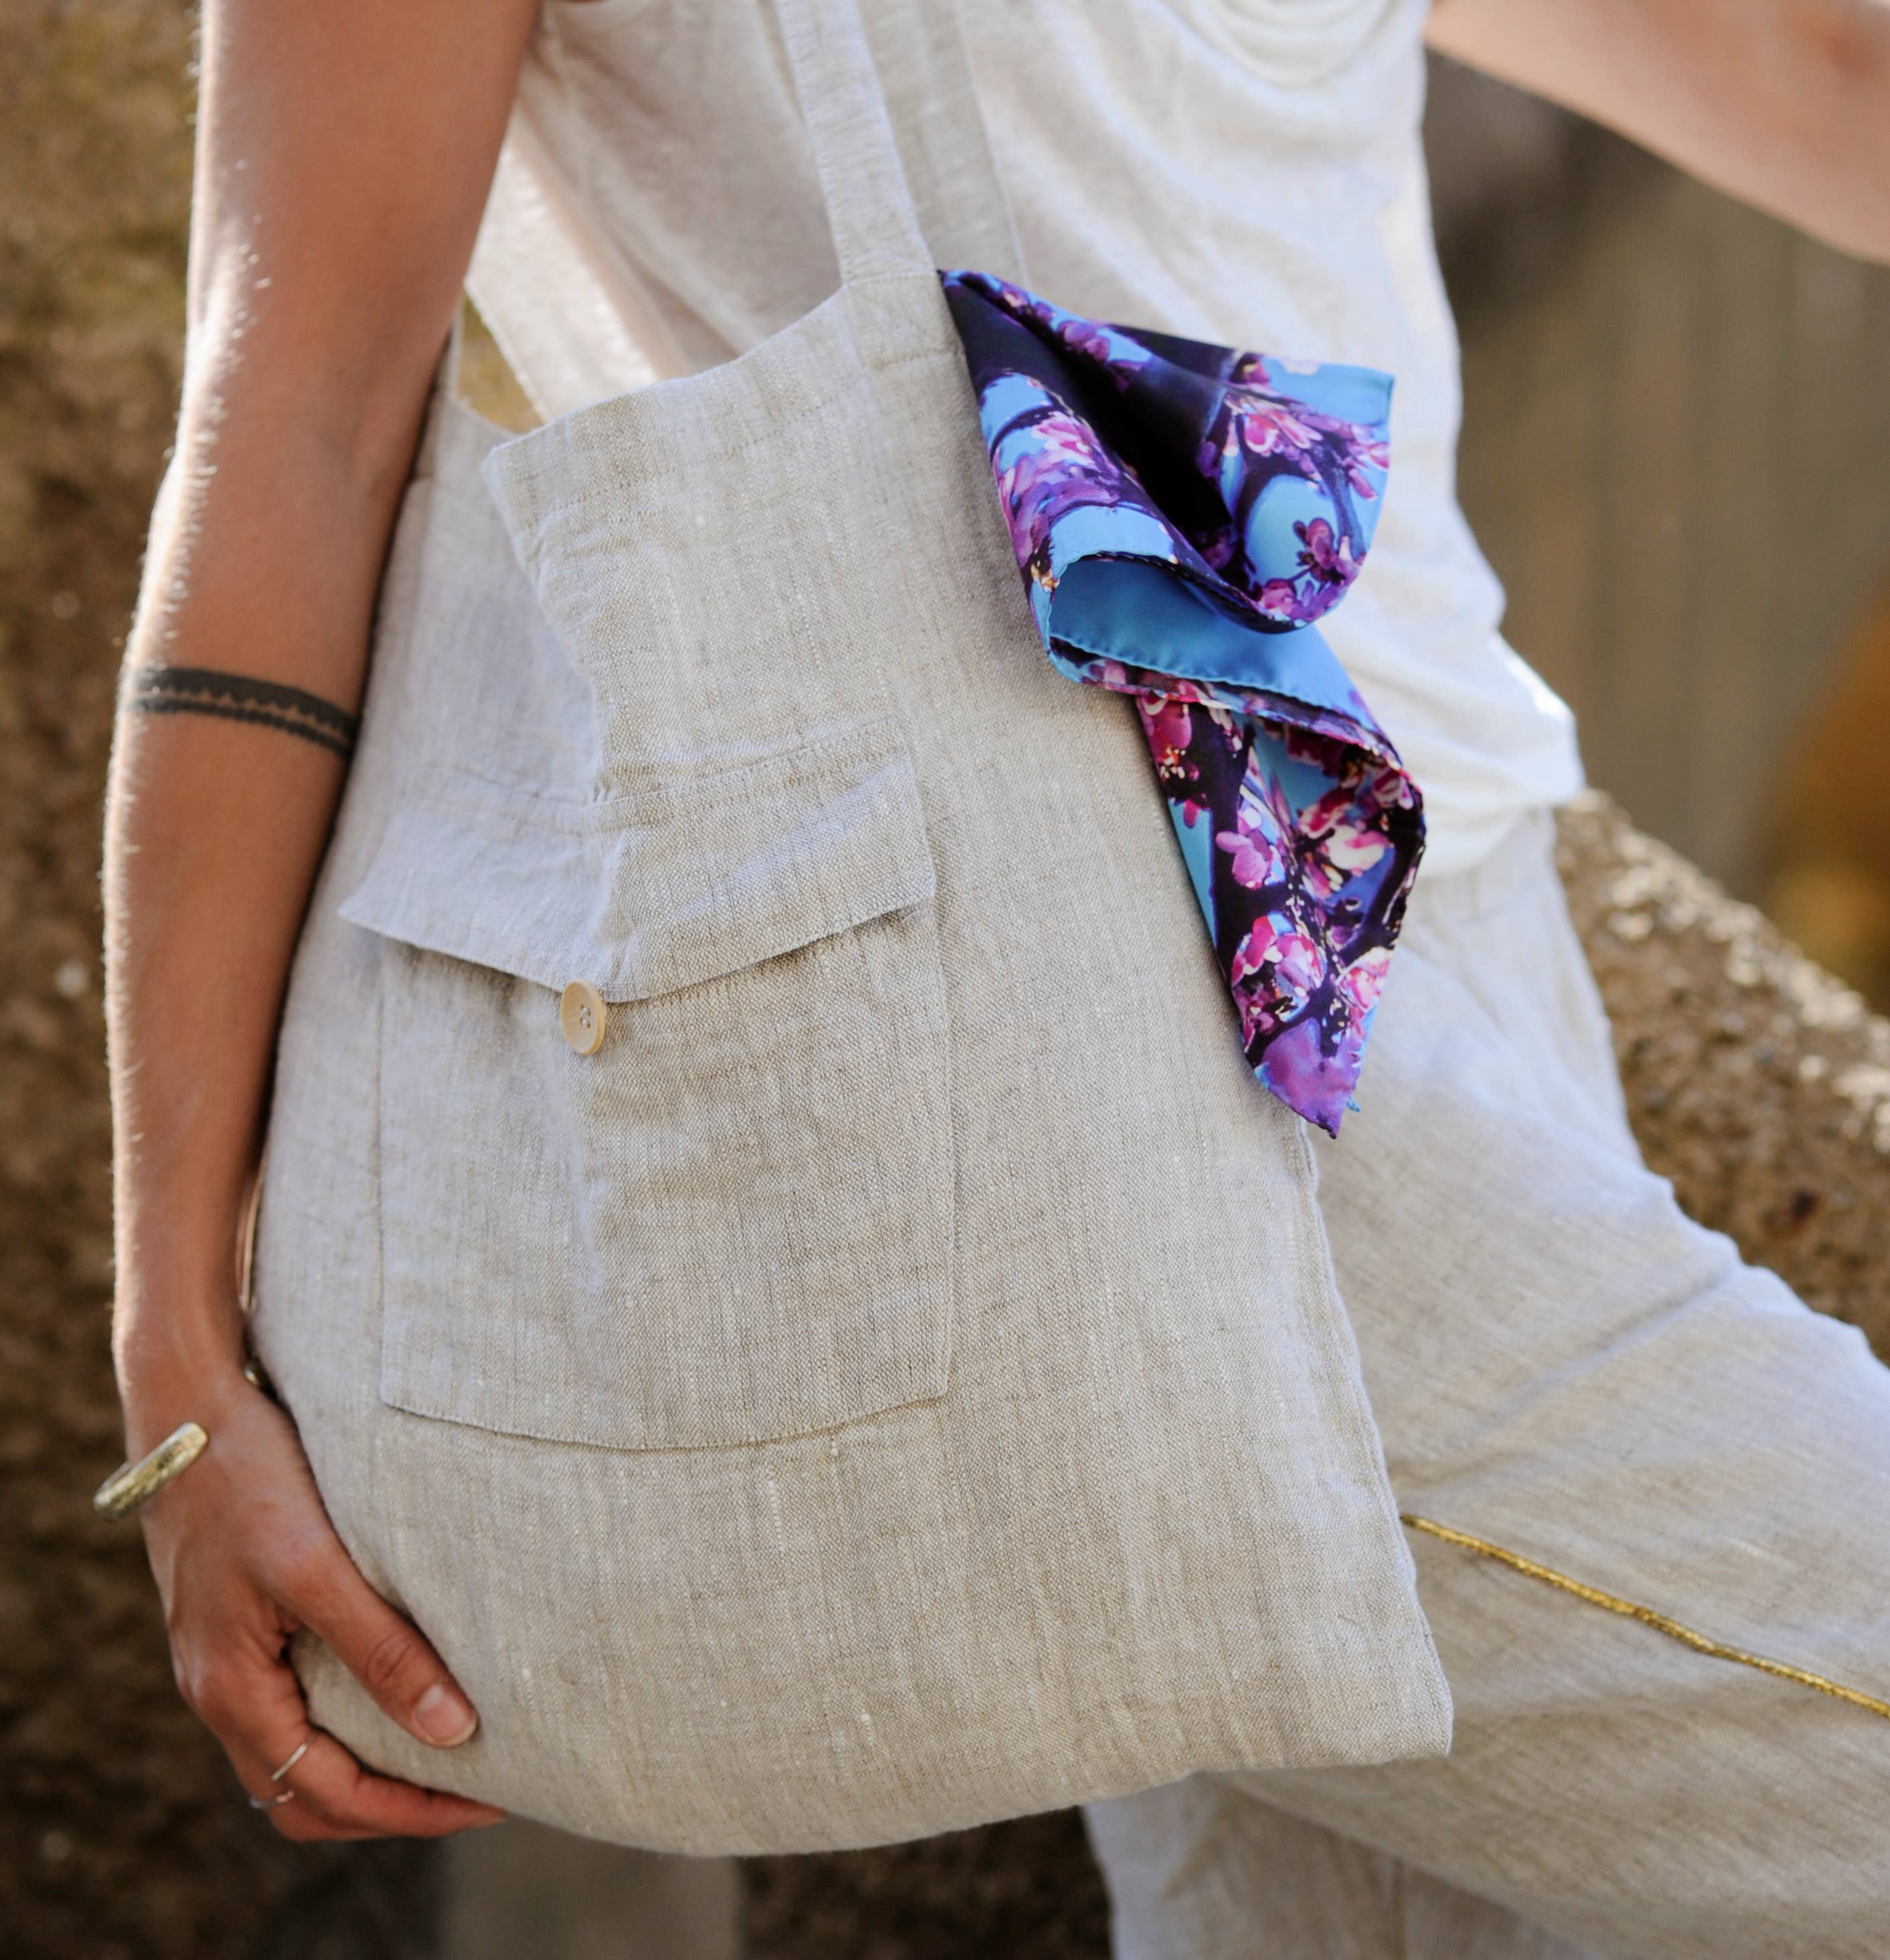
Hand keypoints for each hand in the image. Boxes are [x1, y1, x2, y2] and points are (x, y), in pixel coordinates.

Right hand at [132, 1370, 505, 1839]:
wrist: (187, 1410)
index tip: (487, 1802)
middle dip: (390, 1806)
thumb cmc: (247, 1478)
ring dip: (369, 1767)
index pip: (325, 1796)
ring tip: (449, 1751)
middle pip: (308, 1795)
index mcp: (230, 1689)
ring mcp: (226, 1659)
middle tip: (476, 1790)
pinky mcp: (242, 1625)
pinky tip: (401, 1691)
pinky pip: (295, 1705)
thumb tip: (451, 1731)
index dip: (409, 1811)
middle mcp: (220, 1689)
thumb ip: (380, 1650)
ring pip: (299, 1754)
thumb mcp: (317, 1565)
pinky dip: (349, 1721)